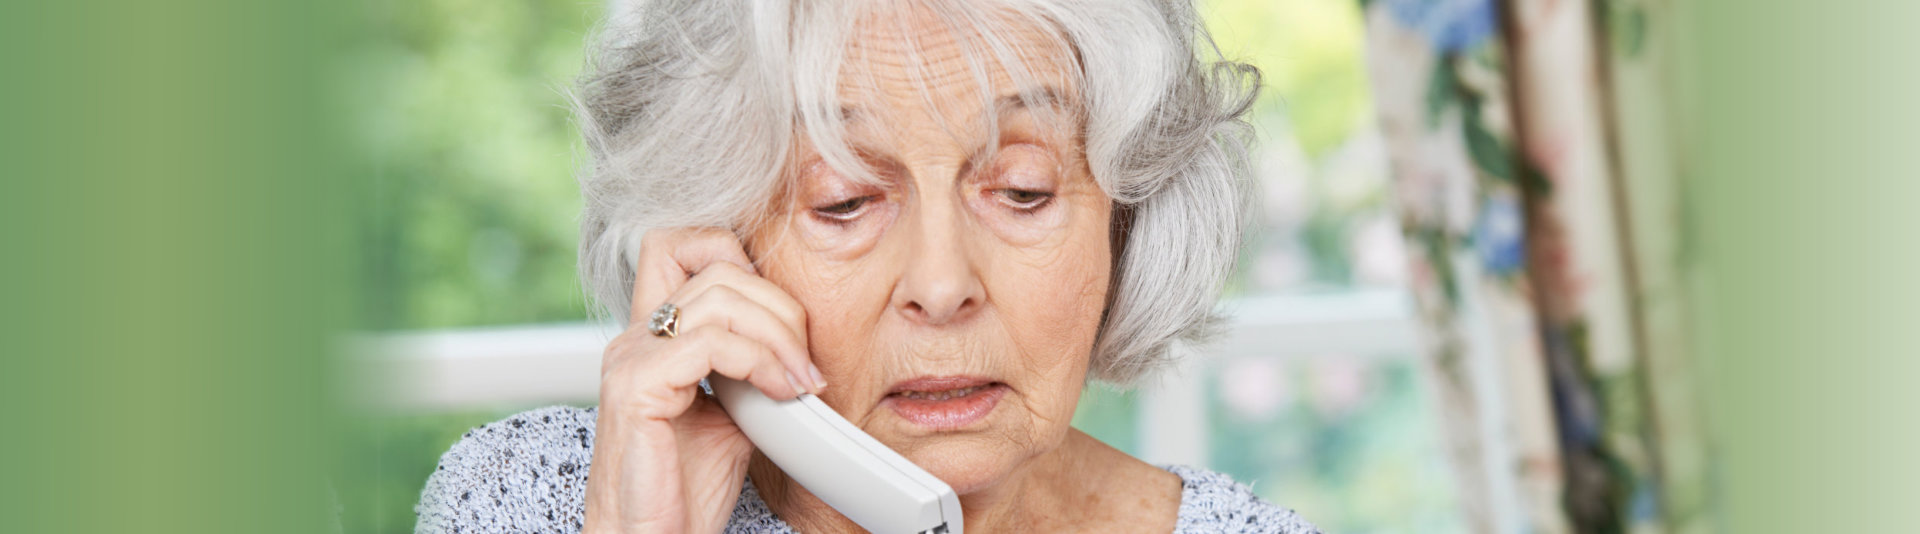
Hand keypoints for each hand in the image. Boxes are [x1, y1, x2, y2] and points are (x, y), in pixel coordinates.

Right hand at [582, 227, 822, 532]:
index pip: (682, 243)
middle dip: (780, 307)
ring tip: (800, 383)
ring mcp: (630, 357)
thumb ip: (748, 368)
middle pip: (717, 264)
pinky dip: (759, 361)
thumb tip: (795, 346)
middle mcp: (634, 337)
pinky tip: (780, 393)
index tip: (784, 324)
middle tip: (806, 365)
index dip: (742, 260)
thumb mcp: (731, 415)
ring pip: (720, 296)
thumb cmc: (684, 493)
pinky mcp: (636, 386)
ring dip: (779, 336)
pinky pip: (710, 342)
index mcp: (653, 337)